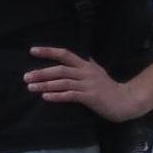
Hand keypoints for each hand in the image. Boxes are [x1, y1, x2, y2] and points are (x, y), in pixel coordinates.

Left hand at [25, 46, 144, 121]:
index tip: (32, 51)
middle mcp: (85, 72)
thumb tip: (83, 56)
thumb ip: (89, 64)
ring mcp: (88, 84)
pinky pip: (70, 95)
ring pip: (63, 82)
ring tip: (31, 87)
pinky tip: (46, 97)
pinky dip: (57, 96)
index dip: (48, 51)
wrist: (125, 100)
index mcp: (85, 65)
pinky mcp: (90, 97)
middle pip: (60, 69)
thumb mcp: (99, 71)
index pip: (64, 54)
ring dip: (45, 85)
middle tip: (26, 77)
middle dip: (41, 72)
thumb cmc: (110, 88)